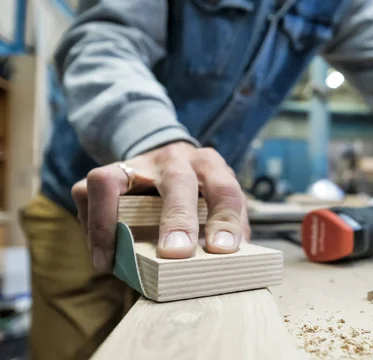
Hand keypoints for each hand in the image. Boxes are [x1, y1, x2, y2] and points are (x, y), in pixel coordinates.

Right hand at [72, 141, 249, 271]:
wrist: (164, 162)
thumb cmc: (196, 193)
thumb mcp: (217, 201)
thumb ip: (227, 227)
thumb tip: (230, 266)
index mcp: (210, 166)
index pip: (224, 189)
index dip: (224, 219)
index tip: (221, 250)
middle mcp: (175, 159)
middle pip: (178, 181)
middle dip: (177, 218)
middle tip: (175, 252)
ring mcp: (137, 162)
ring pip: (113, 181)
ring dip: (109, 223)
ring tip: (111, 261)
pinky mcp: (106, 171)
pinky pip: (88, 193)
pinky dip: (93, 226)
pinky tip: (102, 254)